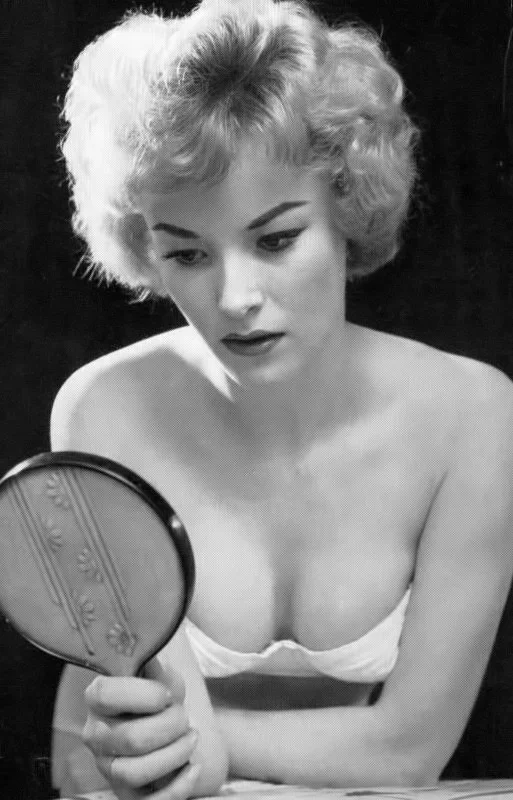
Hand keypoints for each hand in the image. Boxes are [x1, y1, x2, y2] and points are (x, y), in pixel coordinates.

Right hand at [81, 660, 201, 798]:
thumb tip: (152, 645)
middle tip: (184, 716)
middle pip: (131, 738)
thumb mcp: (159, 673)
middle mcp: (96, 735)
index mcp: (98, 698)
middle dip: (170, 726)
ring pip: (135, 772)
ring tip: (192, 738)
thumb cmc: (159, 695)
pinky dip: (178, 787)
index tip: (166, 694)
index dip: (145, 695)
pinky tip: (194, 767)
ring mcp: (108, 767)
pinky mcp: (126, 794)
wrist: (165, 722)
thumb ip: (154, 664)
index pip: (106, 694)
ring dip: (174, 754)